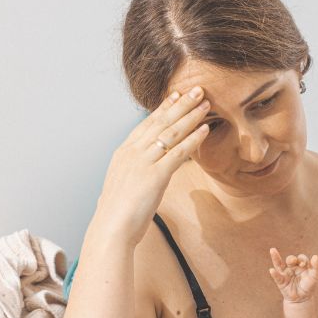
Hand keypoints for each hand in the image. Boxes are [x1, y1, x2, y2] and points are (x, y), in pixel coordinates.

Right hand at [91, 87, 212, 245]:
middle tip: (196, 89)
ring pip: (171, 133)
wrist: (111, 228)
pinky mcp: (155, 175)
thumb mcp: (123, 186)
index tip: (175, 95)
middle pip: (160, 122)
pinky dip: (193, 139)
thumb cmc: (117, 214)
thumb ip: (133, 175)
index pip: (146, 124)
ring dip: (190, 116)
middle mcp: (132, 152)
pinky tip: (205, 129)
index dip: (162, 109)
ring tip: (205, 103)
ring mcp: (143, 162)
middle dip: (180, 104)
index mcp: (123, 153)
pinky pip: (178, 152)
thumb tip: (141, 175)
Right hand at [268, 249, 317, 302]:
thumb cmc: (309, 287)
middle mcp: (292, 267)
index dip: (302, 259)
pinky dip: (274, 274)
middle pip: (290, 259)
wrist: (302, 299)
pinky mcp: (280, 281)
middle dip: (291, 259)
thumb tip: (315, 256)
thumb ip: (315, 267)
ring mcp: (285, 273)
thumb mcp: (314, 277)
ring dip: (275, 257)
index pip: (300, 258)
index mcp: (301, 265)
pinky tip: (272, 270)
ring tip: (272, 250)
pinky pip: (277, 277)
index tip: (303, 264)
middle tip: (293, 261)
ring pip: (279, 264)